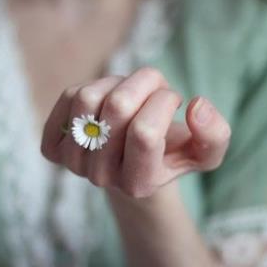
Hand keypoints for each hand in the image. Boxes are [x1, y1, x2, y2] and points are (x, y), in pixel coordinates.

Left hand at [41, 67, 230, 197]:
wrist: (131, 163)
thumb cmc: (169, 154)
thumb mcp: (204, 152)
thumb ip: (214, 135)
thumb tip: (197, 106)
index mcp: (139, 184)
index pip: (144, 132)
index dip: (163, 102)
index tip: (173, 99)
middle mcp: (102, 178)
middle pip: (116, 109)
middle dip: (144, 84)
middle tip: (154, 89)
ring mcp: (73, 164)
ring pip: (88, 98)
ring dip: (117, 82)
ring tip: (130, 95)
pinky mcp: (52, 147)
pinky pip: (69, 97)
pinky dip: (94, 87)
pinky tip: (107, 103)